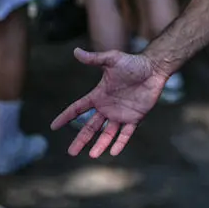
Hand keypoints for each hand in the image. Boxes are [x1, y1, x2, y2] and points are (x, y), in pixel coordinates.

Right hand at [50, 48, 167, 157]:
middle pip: (91, 127)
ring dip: (100, 145)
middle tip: (71, 153)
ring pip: (107, 133)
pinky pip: (126, 133)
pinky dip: (120, 142)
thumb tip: (75, 51)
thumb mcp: (112, 59)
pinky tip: (114, 152)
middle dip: (81, 140)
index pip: (78, 108)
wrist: (154, 68)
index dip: (66, 116)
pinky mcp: (135, 117)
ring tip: (92, 156)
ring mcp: (121, 114)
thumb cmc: (133, 63)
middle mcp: (108, 107)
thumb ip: (94, 59)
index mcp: (99, 95)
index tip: (54, 126)